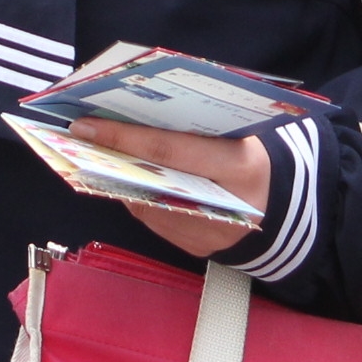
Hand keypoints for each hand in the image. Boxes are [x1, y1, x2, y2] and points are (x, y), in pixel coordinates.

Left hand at [71, 118, 272, 259]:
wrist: (282, 208)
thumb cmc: (254, 157)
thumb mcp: (238, 134)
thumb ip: (197, 128)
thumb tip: (137, 113)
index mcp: (236, 166)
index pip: (168, 150)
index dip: (124, 138)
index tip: (85, 126)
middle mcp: (220, 205)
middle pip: (151, 180)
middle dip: (111, 158)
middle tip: (78, 140)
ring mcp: (207, 233)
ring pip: (146, 203)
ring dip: (117, 179)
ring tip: (94, 155)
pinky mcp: (195, 248)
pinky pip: (155, 219)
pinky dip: (136, 197)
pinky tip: (122, 178)